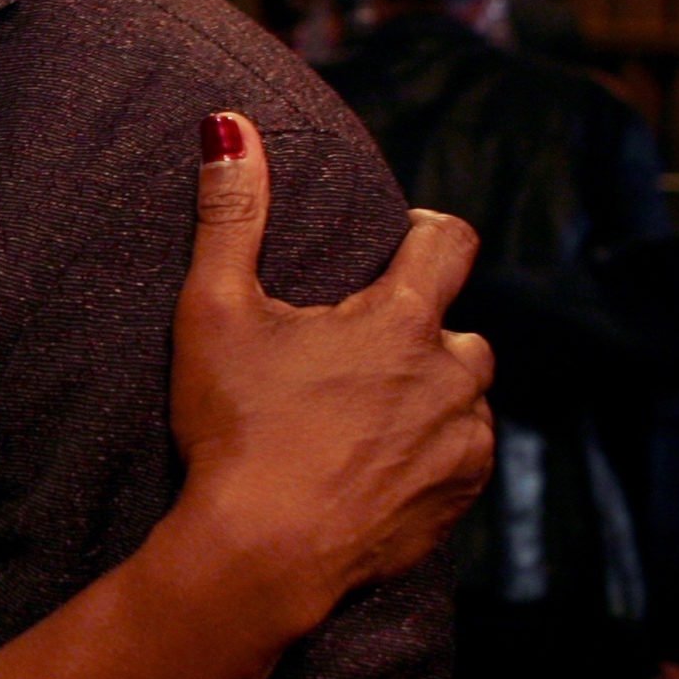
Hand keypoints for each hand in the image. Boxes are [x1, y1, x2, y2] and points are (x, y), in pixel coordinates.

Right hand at [170, 111, 496, 633]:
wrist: (261, 555)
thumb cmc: (235, 427)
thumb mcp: (215, 311)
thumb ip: (231, 214)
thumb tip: (229, 123)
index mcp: (401, 319)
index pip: (450, 242)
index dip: (425, 236)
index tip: (395, 248)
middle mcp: (452, 374)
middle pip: (456, 327)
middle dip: (416, 332)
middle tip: (349, 358)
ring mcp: (463, 442)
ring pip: (463, 395)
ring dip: (427, 394)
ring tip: (360, 417)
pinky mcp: (461, 500)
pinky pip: (463, 457)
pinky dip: (430, 453)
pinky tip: (373, 467)